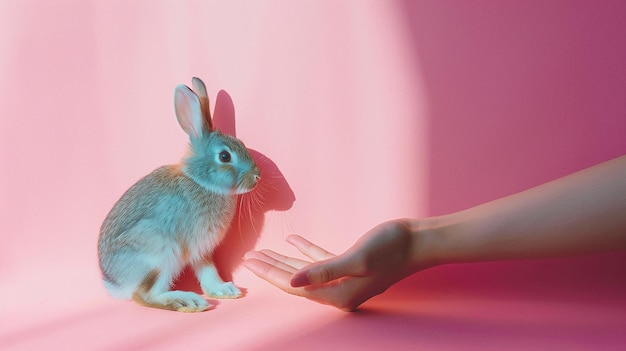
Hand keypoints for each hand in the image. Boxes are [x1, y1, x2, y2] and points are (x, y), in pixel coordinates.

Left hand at [243, 220, 418, 310]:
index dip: (271, 274)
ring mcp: (345, 279)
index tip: (250, 263)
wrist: (418, 241)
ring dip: (285, 260)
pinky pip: (322, 259)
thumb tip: (293, 281)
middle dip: (272, 269)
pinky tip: (293, 240)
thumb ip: (323, 271)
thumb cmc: (391, 248)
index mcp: (338, 294)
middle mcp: (339, 291)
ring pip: (306, 270)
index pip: (295, 286)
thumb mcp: (357, 259)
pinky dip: (306, 250)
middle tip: (249, 257)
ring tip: (263, 251)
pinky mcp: (350, 266)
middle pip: (296, 280)